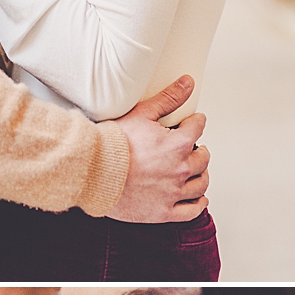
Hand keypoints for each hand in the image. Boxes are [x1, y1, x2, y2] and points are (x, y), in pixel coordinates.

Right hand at [109, 76, 211, 222]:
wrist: (91, 172)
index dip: (194, 123)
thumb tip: (188, 82)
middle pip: (203, 158)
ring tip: (195, 171)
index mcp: (178, 144)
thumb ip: (168, 99)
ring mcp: (173, 192)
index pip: (198, 127)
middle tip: (192, 148)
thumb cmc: (111, 144)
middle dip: (199, 150)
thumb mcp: (141, 114)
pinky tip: (198, 198)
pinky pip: (191, 211)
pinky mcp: (163, 212)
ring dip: (201, 175)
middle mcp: (181, 169)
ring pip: (201, 184)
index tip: (191, 123)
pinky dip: (198, 204)